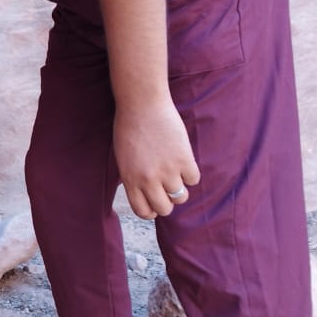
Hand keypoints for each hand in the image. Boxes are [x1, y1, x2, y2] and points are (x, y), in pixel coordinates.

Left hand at [113, 99, 200, 219]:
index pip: (143, 211)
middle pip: (164, 209)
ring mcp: (167, 171)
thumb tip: (147, 194)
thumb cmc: (129, 127)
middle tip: (168, 189)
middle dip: (167, 202)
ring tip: (175, 171)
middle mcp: (148, 179)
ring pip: (180, 197)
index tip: (155, 203)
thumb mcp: (123, 157)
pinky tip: (183, 159)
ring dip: (179, 187)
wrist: (142, 104)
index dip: (151, 210)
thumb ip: (133, 177)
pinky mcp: (184, 159)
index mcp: (130, 179)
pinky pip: (193, 179)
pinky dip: (190, 172)